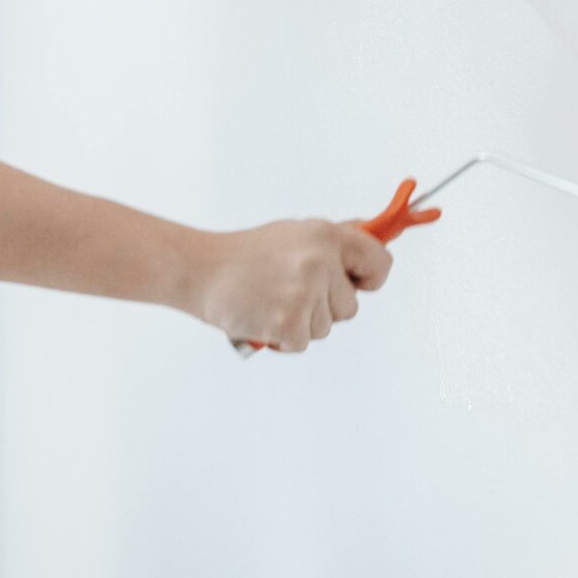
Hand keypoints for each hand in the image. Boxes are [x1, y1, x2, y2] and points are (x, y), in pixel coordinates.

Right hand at [189, 220, 392, 353]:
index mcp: (326, 235)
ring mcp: (305, 292)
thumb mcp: (293, 234)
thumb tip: (376, 237)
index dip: (370, 278)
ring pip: (325, 328)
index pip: (379, 262)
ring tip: (269, 301)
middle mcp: (320, 260)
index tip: (357, 284)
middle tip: (286, 290)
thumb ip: (333, 242)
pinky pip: (302, 343)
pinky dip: (282, 339)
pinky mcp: (289, 321)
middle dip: (324, 307)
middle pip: (350, 307)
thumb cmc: (244, 255)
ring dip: (300, 323)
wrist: (198, 269)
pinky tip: (261, 317)